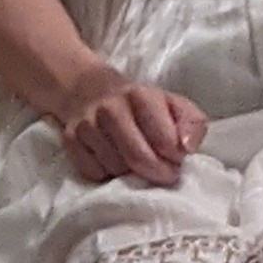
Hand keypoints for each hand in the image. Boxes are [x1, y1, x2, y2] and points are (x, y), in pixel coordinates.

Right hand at [56, 73, 209, 187]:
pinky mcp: (70, 140)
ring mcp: (87, 124)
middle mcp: (110, 108)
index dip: (175, 157)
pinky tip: (112, 160)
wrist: (88, 88)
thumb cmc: (141, 104)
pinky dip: (105, 173)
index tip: (176, 159)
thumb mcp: (173, 104)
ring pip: (115, 168)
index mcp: (141, 96)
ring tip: (135, 160)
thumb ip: (192, 124)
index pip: (165, 140)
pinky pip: (93, 172)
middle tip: (164, 174)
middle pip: (138, 158)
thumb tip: (186, 148)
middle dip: (156, 173)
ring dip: (129, 173)